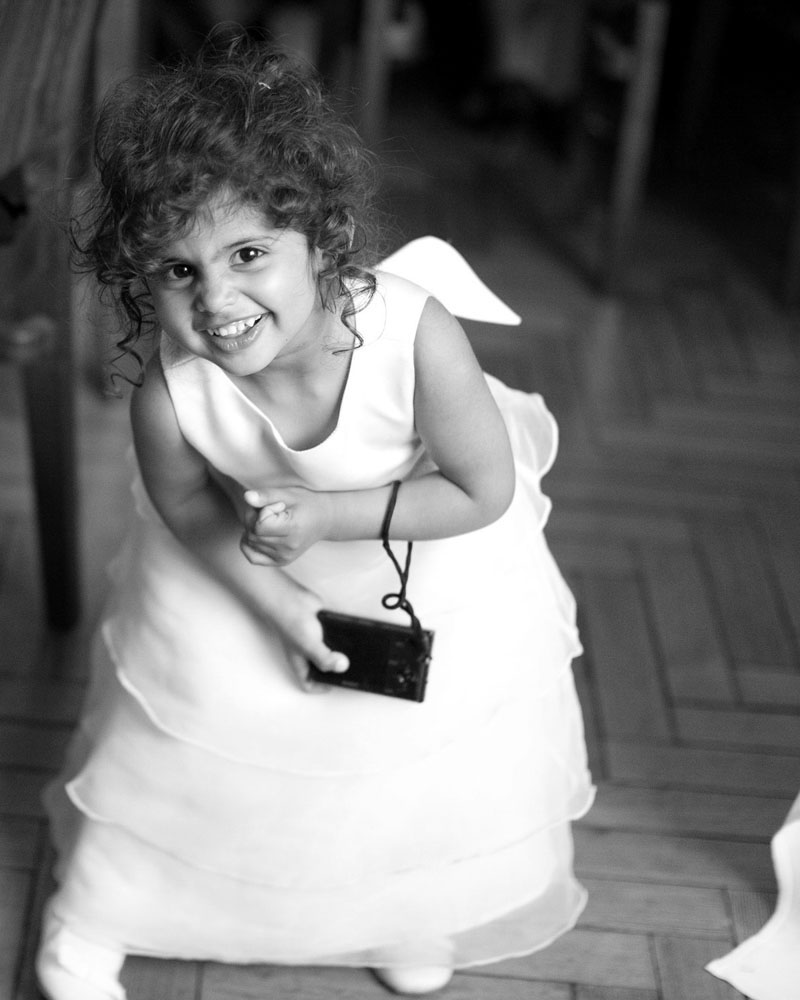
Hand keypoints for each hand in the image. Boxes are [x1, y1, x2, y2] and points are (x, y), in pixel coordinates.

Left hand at [240, 486, 330, 565]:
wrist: (325, 520)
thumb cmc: (307, 503)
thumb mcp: (289, 494)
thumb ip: (267, 495)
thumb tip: (246, 497)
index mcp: (293, 530)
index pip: (259, 525)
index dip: (262, 511)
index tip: (277, 506)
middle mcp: (288, 548)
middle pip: (252, 534)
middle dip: (254, 518)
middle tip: (269, 510)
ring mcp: (284, 557)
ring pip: (251, 543)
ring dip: (253, 529)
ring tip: (270, 521)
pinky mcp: (280, 562)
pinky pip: (253, 557)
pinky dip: (249, 545)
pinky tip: (258, 534)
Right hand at [266, 577, 348, 692]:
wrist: (291, 599)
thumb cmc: (291, 623)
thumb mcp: (309, 646)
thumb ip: (325, 659)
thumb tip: (342, 667)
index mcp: (301, 663)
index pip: (308, 683)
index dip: (320, 687)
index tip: (336, 683)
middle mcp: (308, 654)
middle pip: (322, 670)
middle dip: (335, 671)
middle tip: (351, 670)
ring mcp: (315, 641)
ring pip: (330, 653)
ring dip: (341, 654)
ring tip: (356, 655)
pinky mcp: (323, 629)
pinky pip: (335, 638)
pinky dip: (343, 638)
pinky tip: (352, 637)